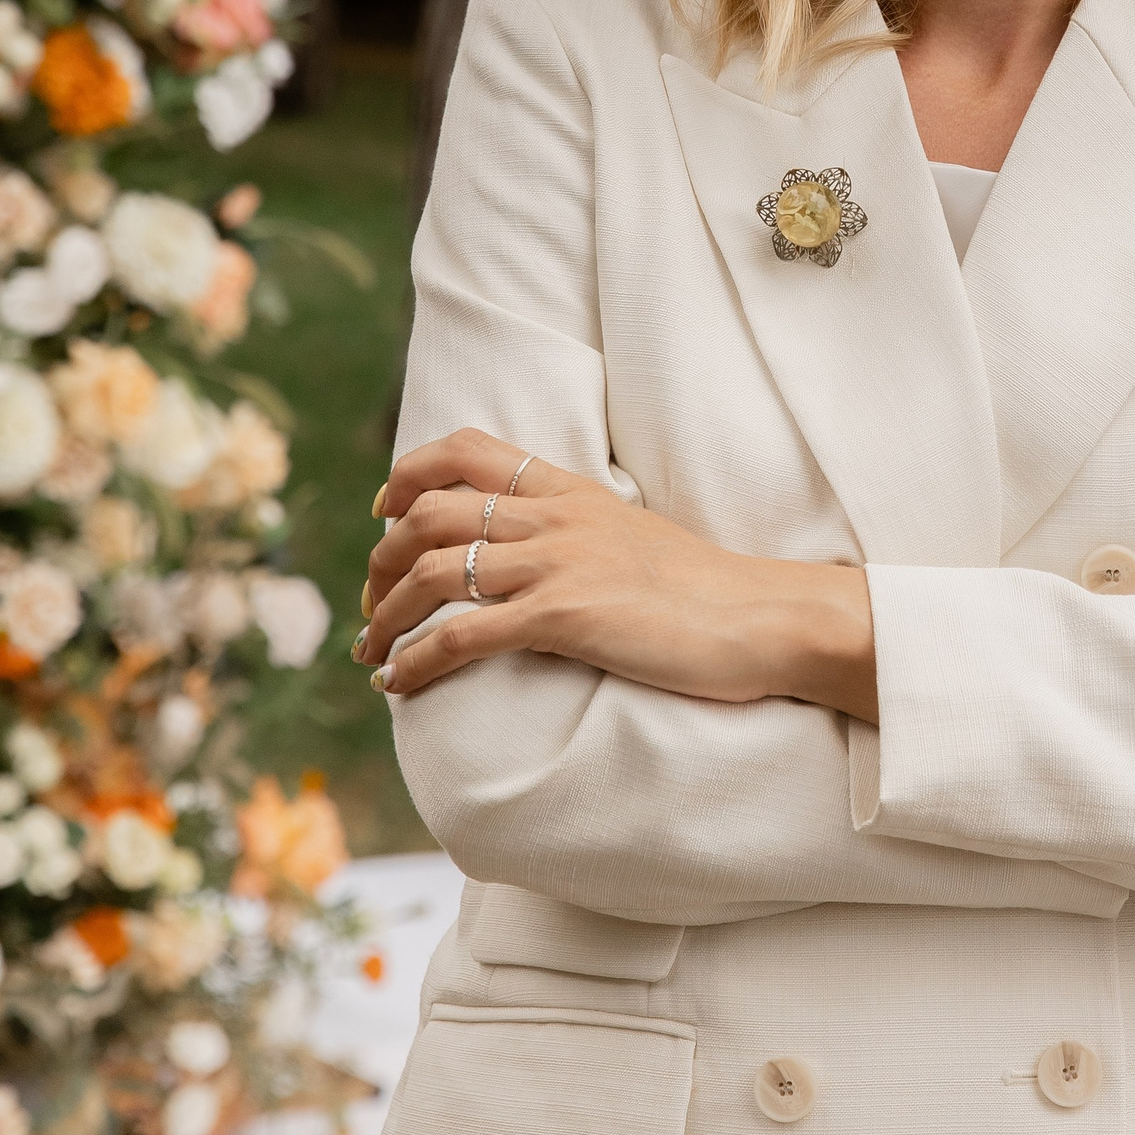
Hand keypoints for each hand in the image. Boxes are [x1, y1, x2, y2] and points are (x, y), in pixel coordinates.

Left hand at [358, 428, 879, 720]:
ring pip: (436, 569)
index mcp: (574, 491)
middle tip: (371, 602)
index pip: (469, 450)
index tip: (384, 513)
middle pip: (432, 511)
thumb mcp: (636, 540)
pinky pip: (464, 634)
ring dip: (385, 613)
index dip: (409, 474)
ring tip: (372, 651)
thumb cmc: (709, 593)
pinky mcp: (564, 617)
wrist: (763, 617)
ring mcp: (559, 564)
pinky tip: (398, 684)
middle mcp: (557, 517)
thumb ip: (583, 536)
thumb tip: (540, 560)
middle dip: (382, 558)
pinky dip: (417, 660)